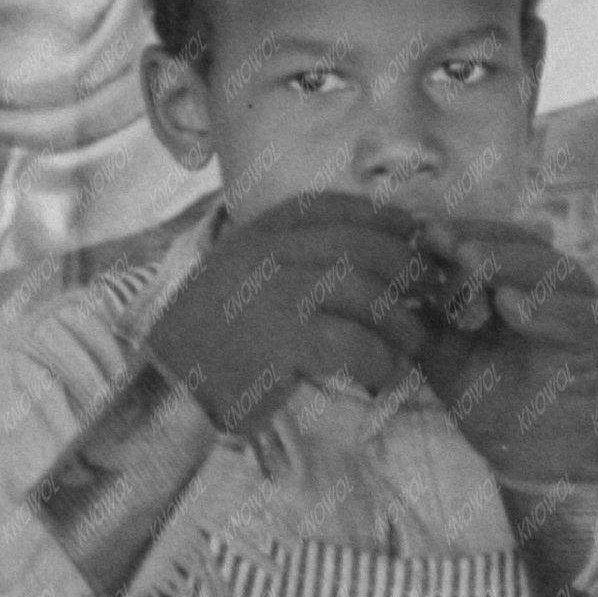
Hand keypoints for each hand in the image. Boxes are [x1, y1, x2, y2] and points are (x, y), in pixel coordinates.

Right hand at [144, 195, 447, 442]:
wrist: (165, 388)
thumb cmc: (207, 343)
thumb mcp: (238, 280)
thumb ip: (287, 259)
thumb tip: (358, 257)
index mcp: (255, 234)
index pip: (331, 208)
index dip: (382, 218)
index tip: (414, 236)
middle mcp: (264, 253)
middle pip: (358, 245)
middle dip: (407, 266)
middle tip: (432, 292)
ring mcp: (271, 294)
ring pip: (363, 291)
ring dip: (401, 320)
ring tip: (414, 343)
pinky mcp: (279, 342)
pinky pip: (351, 343)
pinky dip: (379, 361)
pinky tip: (383, 376)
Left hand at [400, 219, 597, 492]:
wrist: (539, 458)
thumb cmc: (494, 402)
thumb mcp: (444, 356)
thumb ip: (422, 320)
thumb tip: (380, 281)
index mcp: (516, 279)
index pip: (489, 238)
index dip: (456, 232)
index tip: (418, 233)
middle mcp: (552, 284)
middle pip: (519, 245)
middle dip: (477, 241)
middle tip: (442, 240)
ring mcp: (581, 307)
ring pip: (550, 271)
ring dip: (507, 264)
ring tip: (469, 262)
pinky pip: (577, 317)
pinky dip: (545, 309)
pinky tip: (510, 305)